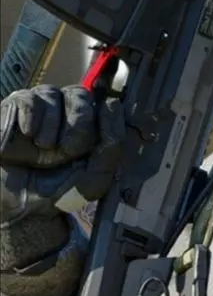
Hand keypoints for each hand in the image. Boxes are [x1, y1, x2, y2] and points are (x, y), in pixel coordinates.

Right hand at [0, 86, 124, 220]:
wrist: (24, 201)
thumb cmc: (60, 188)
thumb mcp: (95, 177)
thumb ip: (112, 146)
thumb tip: (113, 104)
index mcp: (92, 125)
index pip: (105, 105)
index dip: (105, 119)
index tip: (97, 141)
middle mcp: (67, 109)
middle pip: (81, 96)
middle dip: (77, 128)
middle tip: (66, 151)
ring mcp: (42, 105)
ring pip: (54, 94)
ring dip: (51, 127)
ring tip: (43, 147)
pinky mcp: (17, 105)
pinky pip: (29, 99)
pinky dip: (32, 119)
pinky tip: (29, 134)